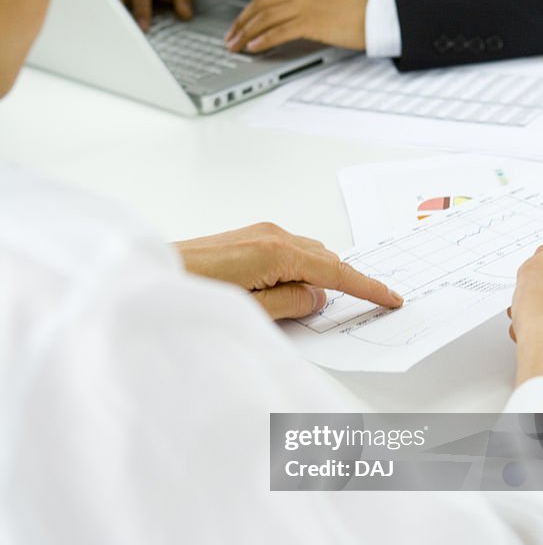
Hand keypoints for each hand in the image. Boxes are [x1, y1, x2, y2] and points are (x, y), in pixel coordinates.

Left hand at [175, 223, 402, 320]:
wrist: (149, 276)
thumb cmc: (192, 292)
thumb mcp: (252, 311)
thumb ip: (292, 303)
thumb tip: (316, 297)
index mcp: (277, 252)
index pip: (336, 271)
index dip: (367, 287)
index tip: (391, 297)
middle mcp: (272, 235)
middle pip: (325, 259)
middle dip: (342, 284)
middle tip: (359, 309)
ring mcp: (258, 232)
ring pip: (306, 255)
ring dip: (315, 278)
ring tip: (306, 308)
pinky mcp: (246, 237)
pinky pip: (288, 252)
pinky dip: (298, 270)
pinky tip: (286, 292)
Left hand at [225, 0, 369, 52]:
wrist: (377, 14)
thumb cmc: (354, 11)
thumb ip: (300, 3)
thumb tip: (280, 21)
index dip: (247, 14)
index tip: (237, 26)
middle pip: (260, 7)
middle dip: (241, 25)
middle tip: (229, 39)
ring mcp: (304, 3)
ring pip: (265, 19)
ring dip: (247, 34)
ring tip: (236, 46)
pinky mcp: (310, 21)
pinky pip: (279, 31)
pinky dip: (263, 40)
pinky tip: (253, 47)